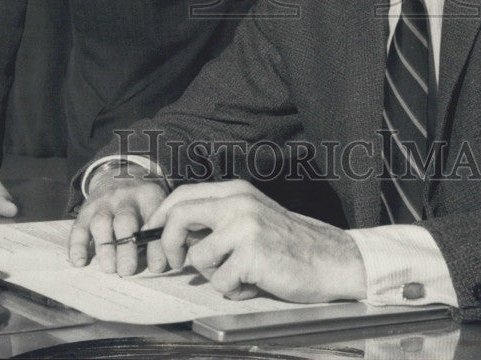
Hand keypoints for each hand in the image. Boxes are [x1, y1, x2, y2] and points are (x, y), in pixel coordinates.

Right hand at [68, 166, 168, 274]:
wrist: (118, 175)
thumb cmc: (142, 202)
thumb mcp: (157, 204)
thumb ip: (161, 229)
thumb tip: (163, 264)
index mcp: (147, 196)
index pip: (153, 219)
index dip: (155, 245)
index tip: (157, 267)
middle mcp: (124, 198)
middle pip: (125, 220)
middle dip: (126, 247)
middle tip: (128, 270)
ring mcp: (103, 204)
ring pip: (101, 223)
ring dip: (104, 248)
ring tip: (110, 269)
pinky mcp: (85, 211)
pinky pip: (78, 227)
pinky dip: (77, 245)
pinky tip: (79, 262)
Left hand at [144, 179, 366, 303]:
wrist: (330, 259)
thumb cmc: (289, 244)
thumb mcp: (252, 217)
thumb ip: (219, 218)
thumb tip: (175, 234)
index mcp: (236, 191)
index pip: (183, 194)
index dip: (160, 217)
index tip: (150, 237)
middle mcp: (239, 202)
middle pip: (179, 216)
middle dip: (166, 245)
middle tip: (169, 265)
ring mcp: (245, 226)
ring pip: (198, 258)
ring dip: (213, 276)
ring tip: (240, 275)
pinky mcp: (252, 253)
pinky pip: (220, 282)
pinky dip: (233, 291)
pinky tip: (255, 282)